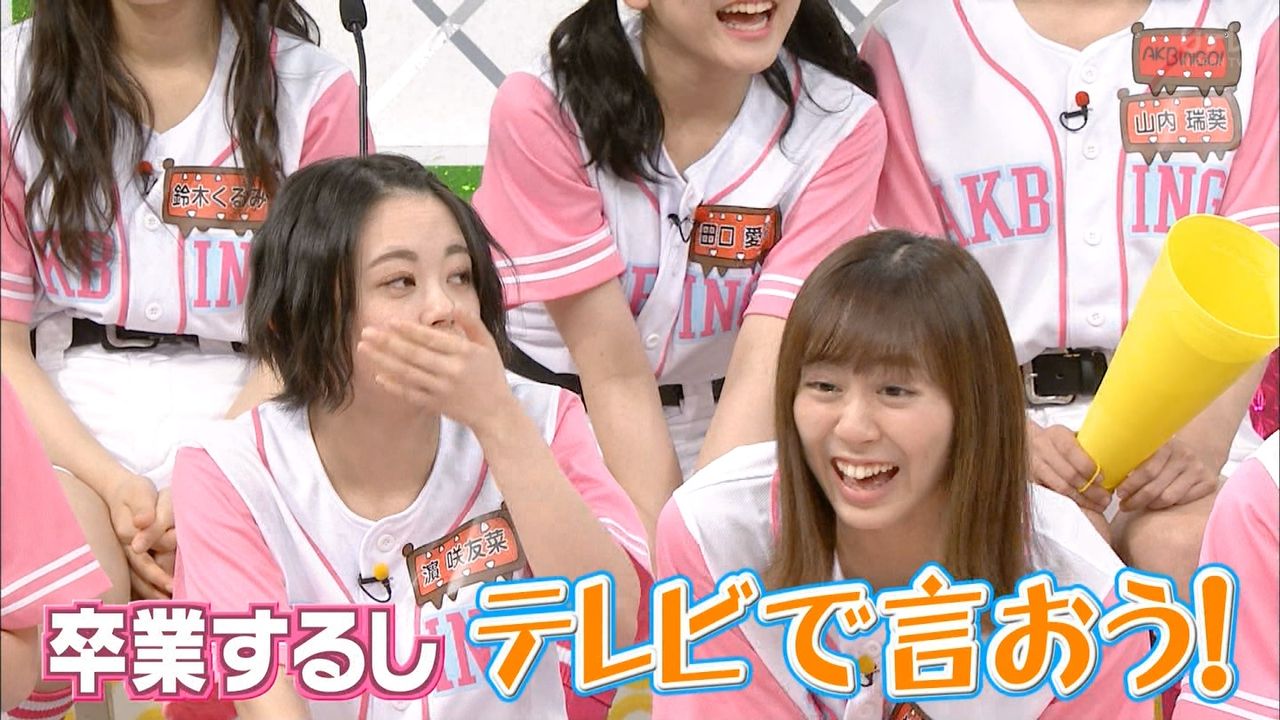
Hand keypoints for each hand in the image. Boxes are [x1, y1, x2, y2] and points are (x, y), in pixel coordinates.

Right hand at [104, 476, 172, 598]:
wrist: (118, 489)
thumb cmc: (133, 491)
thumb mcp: (139, 493)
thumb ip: (143, 507)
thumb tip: (143, 523)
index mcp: (126, 536)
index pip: (142, 561)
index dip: (156, 575)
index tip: (171, 586)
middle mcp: (124, 548)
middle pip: (138, 576)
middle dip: (154, 591)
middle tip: (172, 604)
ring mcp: (125, 552)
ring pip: (136, 578)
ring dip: (150, 593)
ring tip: (168, 606)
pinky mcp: (130, 552)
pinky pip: (137, 573)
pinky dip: (147, 586)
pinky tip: (159, 596)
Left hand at [358, 312, 514, 431]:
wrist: (495, 412)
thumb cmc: (491, 374)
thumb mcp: (488, 344)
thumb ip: (471, 323)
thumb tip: (453, 307)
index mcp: (464, 353)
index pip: (431, 339)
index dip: (409, 330)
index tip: (390, 321)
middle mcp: (451, 371)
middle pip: (414, 355)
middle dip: (387, 342)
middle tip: (367, 331)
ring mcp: (441, 390)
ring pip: (407, 373)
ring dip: (383, 360)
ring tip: (364, 348)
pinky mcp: (435, 404)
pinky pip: (410, 394)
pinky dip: (393, 385)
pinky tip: (377, 375)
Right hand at [1028, 422, 1110, 512]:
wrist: (1026, 442)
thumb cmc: (1057, 441)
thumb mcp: (1070, 435)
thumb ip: (1087, 444)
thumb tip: (1115, 456)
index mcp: (1056, 434)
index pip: (1071, 451)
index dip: (1088, 467)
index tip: (1103, 478)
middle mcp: (1041, 449)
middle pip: (1068, 473)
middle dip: (1090, 489)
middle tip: (1106, 498)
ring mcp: (1034, 466)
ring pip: (1061, 487)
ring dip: (1082, 499)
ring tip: (1099, 505)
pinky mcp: (1031, 481)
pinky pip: (1053, 494)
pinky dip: (1069, 502)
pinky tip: (1083, 506)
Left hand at [1113, 437, 1216, 511]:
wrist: (1198, 450)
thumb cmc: (1164, 454)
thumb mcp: (1149, 448)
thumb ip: (1133, 458)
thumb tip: (1106, 475)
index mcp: (1165, 445)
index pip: (1146, 471)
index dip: (1130, 485)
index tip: (1119, 493)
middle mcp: (1183, 456)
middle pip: (1155, 488)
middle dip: (1135, 500)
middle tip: (1124, 505)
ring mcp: (1197, 469)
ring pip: (1168, 497)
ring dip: (1149, 505)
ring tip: (1137, 505)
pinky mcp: (1209, 482)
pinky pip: (1183, 501)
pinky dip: (1168, 505)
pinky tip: (1157, 504)